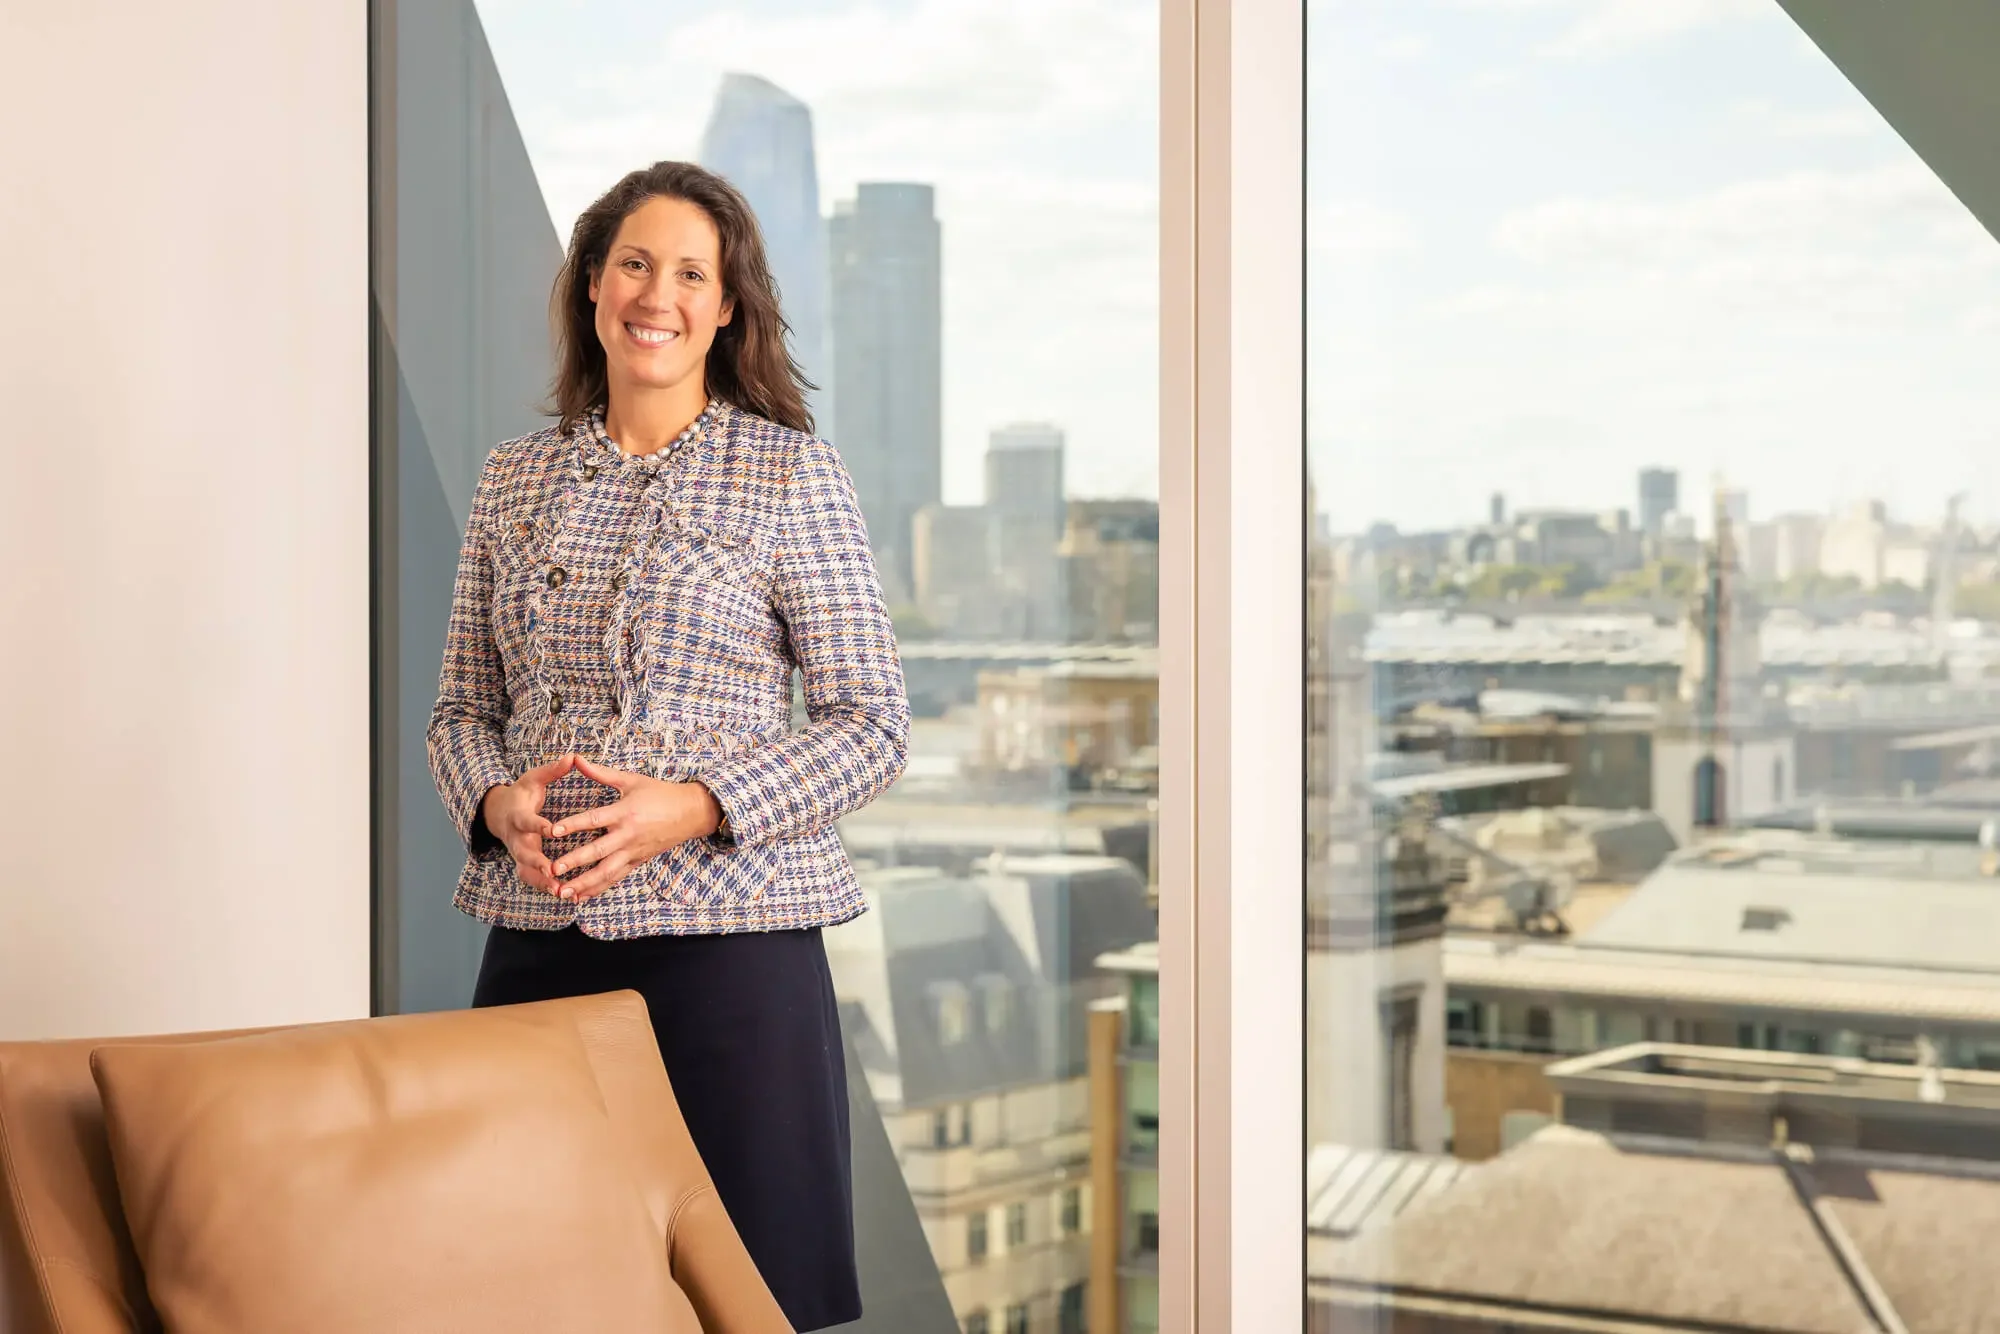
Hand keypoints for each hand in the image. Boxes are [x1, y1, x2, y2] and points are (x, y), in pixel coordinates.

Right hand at [481, 755, 577, 894]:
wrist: (499, 813)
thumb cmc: (521, 794)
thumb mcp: (533, 779)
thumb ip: (552, 771)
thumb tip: (573, 756)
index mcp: (519, 816)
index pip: (528, 821)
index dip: (538, 825)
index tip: (552, 829)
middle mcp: (516, 838)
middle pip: (523, 853)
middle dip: (537, 863)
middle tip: (553, 872)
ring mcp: (518, 854)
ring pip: (527, 872)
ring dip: (542, 883)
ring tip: (560, 892)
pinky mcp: (523, 865)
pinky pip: (532, 880)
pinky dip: (545, 889)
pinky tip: (565, 896)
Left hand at [547, 757, 724, 902]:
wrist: (691, 812)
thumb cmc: (660, 793)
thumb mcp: (631, 780)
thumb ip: (601, 773)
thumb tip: (576, 759)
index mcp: (625, 812)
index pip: (595, 820)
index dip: (573, 825)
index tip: (554, 831)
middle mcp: (628, 835)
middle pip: (598, 850)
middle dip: (575, 861)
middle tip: (553, 869)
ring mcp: (633, 851)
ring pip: (607, 871)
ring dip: (585, 883)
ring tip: (564, 892)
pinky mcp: (637, 861)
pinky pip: (616, 878)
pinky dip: (598, 888)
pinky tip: (581, 896)